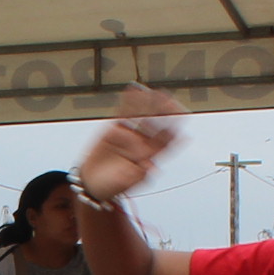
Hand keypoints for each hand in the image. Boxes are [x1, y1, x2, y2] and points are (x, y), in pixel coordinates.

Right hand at [74, 85, 182, 203]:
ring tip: (155, 92)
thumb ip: (139, 175)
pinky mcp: (116, 128)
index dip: (174, 129)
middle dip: (164, 112)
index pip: (167, 140)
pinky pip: (124, 112)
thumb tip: (151, 168)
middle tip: (170, 101)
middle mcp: (144, 142)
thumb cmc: (112, 185)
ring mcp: (131, 133)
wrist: (93, 182)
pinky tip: (133, 89)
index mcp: (151, 155)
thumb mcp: (125, 183)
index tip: (180, 119)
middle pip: (157, 124)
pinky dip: (129, 101)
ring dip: (149, 103)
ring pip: (143, 115)